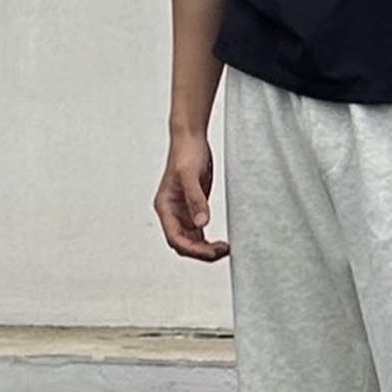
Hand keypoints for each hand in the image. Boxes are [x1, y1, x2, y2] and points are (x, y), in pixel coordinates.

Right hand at [155, 132, 226, 261]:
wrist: (191, 138)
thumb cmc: (186, 153)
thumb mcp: (191, 176)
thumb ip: (196, 200)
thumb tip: (202, 224)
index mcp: (165, 207)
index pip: (175, 239)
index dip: (193, 250)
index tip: (211, 253)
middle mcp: (172, 213)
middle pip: (183, 244)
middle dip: (201, 252)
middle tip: (222, 251)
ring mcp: (182, 212)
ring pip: (191, 241)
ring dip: (206, 249)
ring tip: (226, 249)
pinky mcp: (194, 209)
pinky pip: (199, 233)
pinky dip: (208, 240)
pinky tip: (222, 243)